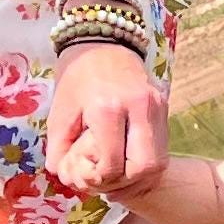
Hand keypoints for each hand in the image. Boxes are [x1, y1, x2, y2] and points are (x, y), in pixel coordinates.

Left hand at [44, 39, 167, 199]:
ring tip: (117, 175)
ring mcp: (157, 106)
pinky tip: (127, 162)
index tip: (86, 176)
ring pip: (159, 160)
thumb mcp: (59, 115)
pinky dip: (144, 161)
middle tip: (106, 180)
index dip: (99, 180)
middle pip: (146, 166)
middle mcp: (139, 107)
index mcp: (108, 108)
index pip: (113, 164)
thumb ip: (59, 151)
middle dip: (125, 183)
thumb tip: (68, 179)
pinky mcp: (164, 106)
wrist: (102, 41)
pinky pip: (161, 146)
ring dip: (138, 176)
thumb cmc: (76, 78)